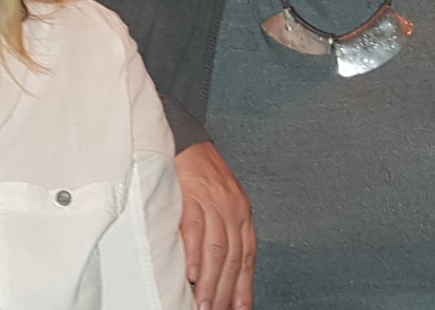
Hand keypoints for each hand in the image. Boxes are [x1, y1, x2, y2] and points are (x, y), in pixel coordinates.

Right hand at [175, 141, 254, 309]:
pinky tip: (192, 273)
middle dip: (226, 292)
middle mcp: (233, 211)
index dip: (244, 288)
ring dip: (211, 282)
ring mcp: (213, 203)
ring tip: (204, 305)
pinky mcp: (192, 195)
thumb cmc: (203, 175)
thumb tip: (220, 271)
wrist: (187, 140)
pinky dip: (194, 253)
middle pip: (232, 260)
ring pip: (216, 250)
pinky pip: (194, 228)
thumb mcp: (224, 203)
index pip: (247, 259)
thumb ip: (226, 234)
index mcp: (243, 216)